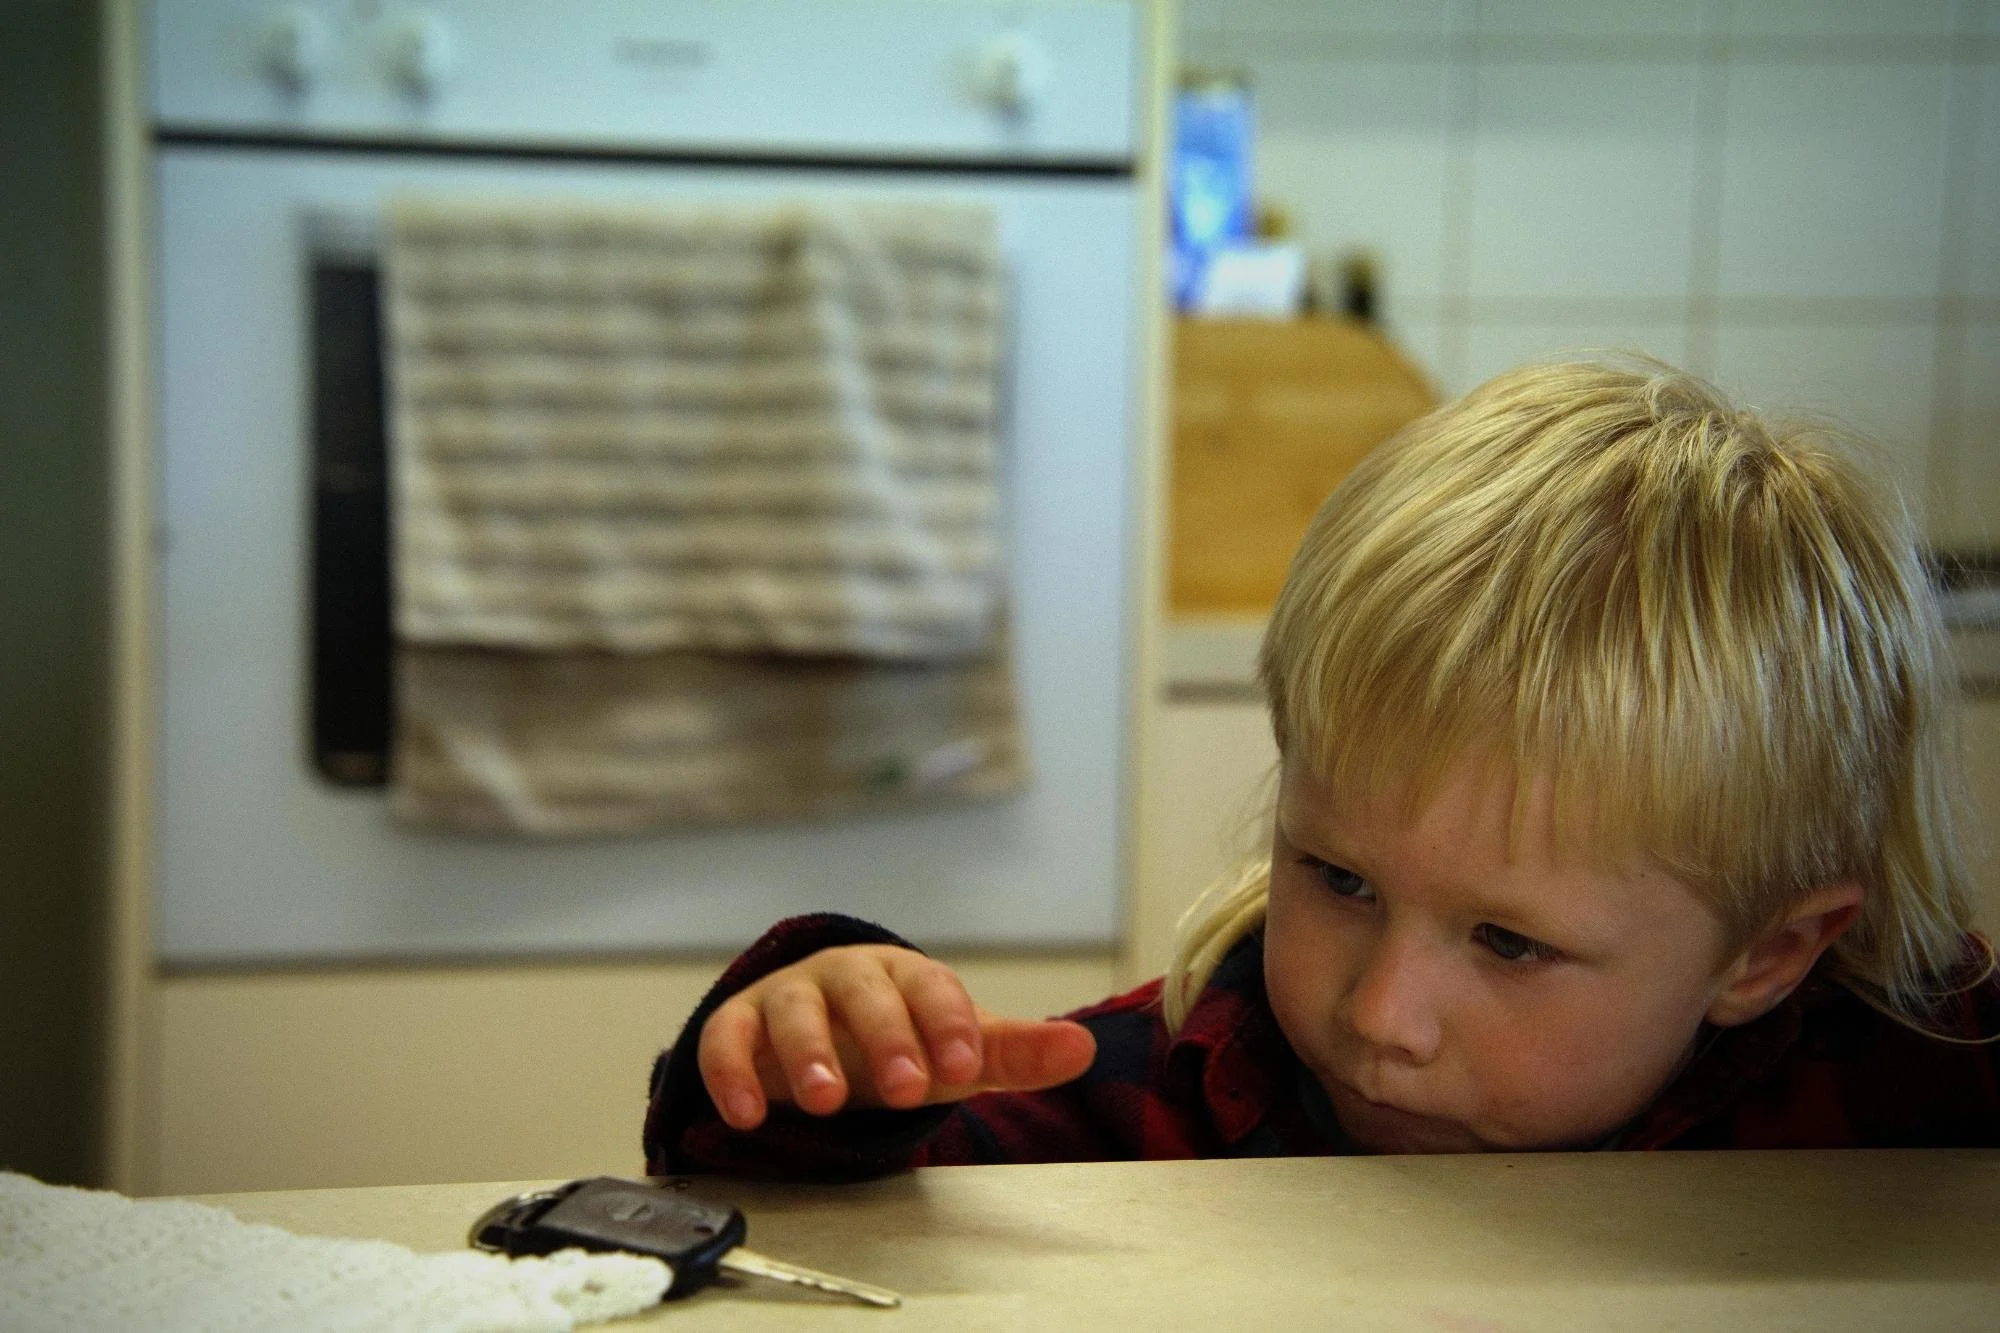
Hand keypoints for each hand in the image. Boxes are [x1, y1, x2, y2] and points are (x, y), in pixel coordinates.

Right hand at [696, 944, 1097, 1129]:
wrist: (821, 1041)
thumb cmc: (898, 1044)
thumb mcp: (954, 1054)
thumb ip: (1014, 1054)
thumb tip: (1084, 1049)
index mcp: (905, 974)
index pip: (930, 986)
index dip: (946, 1023)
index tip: (963, 1067)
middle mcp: (845, 976)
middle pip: (864, 993)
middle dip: (886, 1037)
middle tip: (905, 1088)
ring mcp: (788, 997)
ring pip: (794, 1011)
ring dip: (808, 1054)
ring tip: (827, 1103)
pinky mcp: (738, 1026)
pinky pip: (727, 1040)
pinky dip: (732, 1073)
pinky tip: (747, 1115)